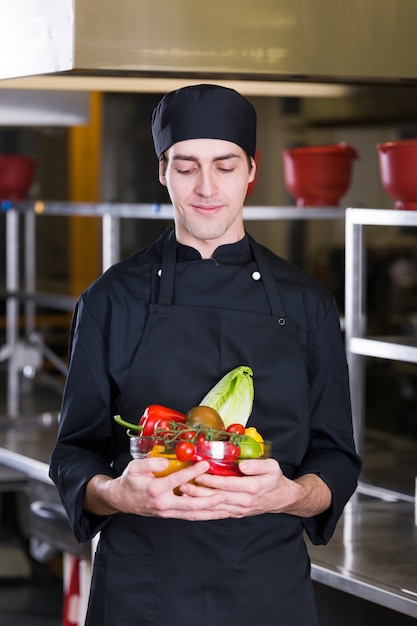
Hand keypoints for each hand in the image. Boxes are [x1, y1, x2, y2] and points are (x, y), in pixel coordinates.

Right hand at [84, 457, 229, 520]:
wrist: (120, 499)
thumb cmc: (129, 481)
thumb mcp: (135, 467)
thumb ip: (150, 463)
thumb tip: (165, 462)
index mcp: (155, 489)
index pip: (178, 480)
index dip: (193, 472)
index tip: (206, 464)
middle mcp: (163, 503)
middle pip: (189, 505)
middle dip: (208, 501)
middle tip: (224, 496)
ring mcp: (166, 512)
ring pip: (191, 514)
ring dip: (209, 513)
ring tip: (226, 510)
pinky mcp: (169, 514)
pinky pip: (188, 516)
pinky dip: (202, 515)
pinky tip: (214, 513)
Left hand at [180, 458, 331, 518]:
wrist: (281, 498)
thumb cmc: (274, 479)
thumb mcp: (271, 466)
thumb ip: (256, 464)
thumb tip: (242, 465)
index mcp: (252, 488)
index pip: (227, 484)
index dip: (211, 480)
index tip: (198, 474)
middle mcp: (245, 501)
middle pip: (217, 497)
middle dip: (198, 491)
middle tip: (183, 485)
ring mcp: (240, 509)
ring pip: (215, 506)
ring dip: (199, 501)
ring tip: (184, 494)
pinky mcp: (237, 514)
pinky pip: (219, 512)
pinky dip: (205, 508)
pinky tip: (194, 504)